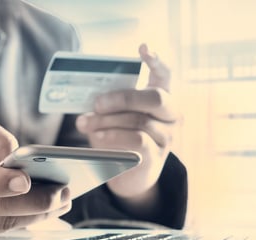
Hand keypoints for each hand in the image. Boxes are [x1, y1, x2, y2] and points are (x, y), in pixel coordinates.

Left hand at [75, 44, 180, 214]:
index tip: (142, 49)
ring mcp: (166, 136)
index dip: (155, 61)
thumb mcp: (115, 117)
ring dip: (107, 121)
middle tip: (97, 103)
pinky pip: (137, 140)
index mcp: (160, 97)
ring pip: (139, 120)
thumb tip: (87, 99)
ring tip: (86, 124)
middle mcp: (169, 115)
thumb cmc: (120, 138)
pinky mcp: (157, 156)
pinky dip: (114, 136)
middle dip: (122, 98)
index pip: (164, 74)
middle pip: (153, 97)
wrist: (130, 175)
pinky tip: (98, 137)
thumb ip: (107, 105)